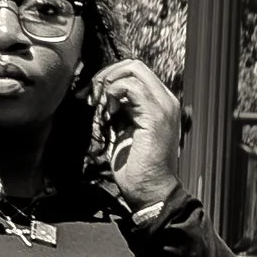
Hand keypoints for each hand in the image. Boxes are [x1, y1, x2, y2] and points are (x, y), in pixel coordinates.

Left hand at [89, 57, 183, 215]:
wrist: (151, 191)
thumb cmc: (136, 167)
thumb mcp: (124, 131)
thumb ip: (120, 110)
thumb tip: (103, 95)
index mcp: (159, 103)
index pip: (135, 72)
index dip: (109, 77)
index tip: (91, 95)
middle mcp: (166, 100)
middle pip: (134, 65)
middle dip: (106, 75)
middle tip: (91, 96)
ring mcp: (163, 106)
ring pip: (133, 70)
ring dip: (107, 83)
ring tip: (98, 105)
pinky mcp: (156, 115)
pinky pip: (130, 87)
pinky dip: (112, 94)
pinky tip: (107, 113)